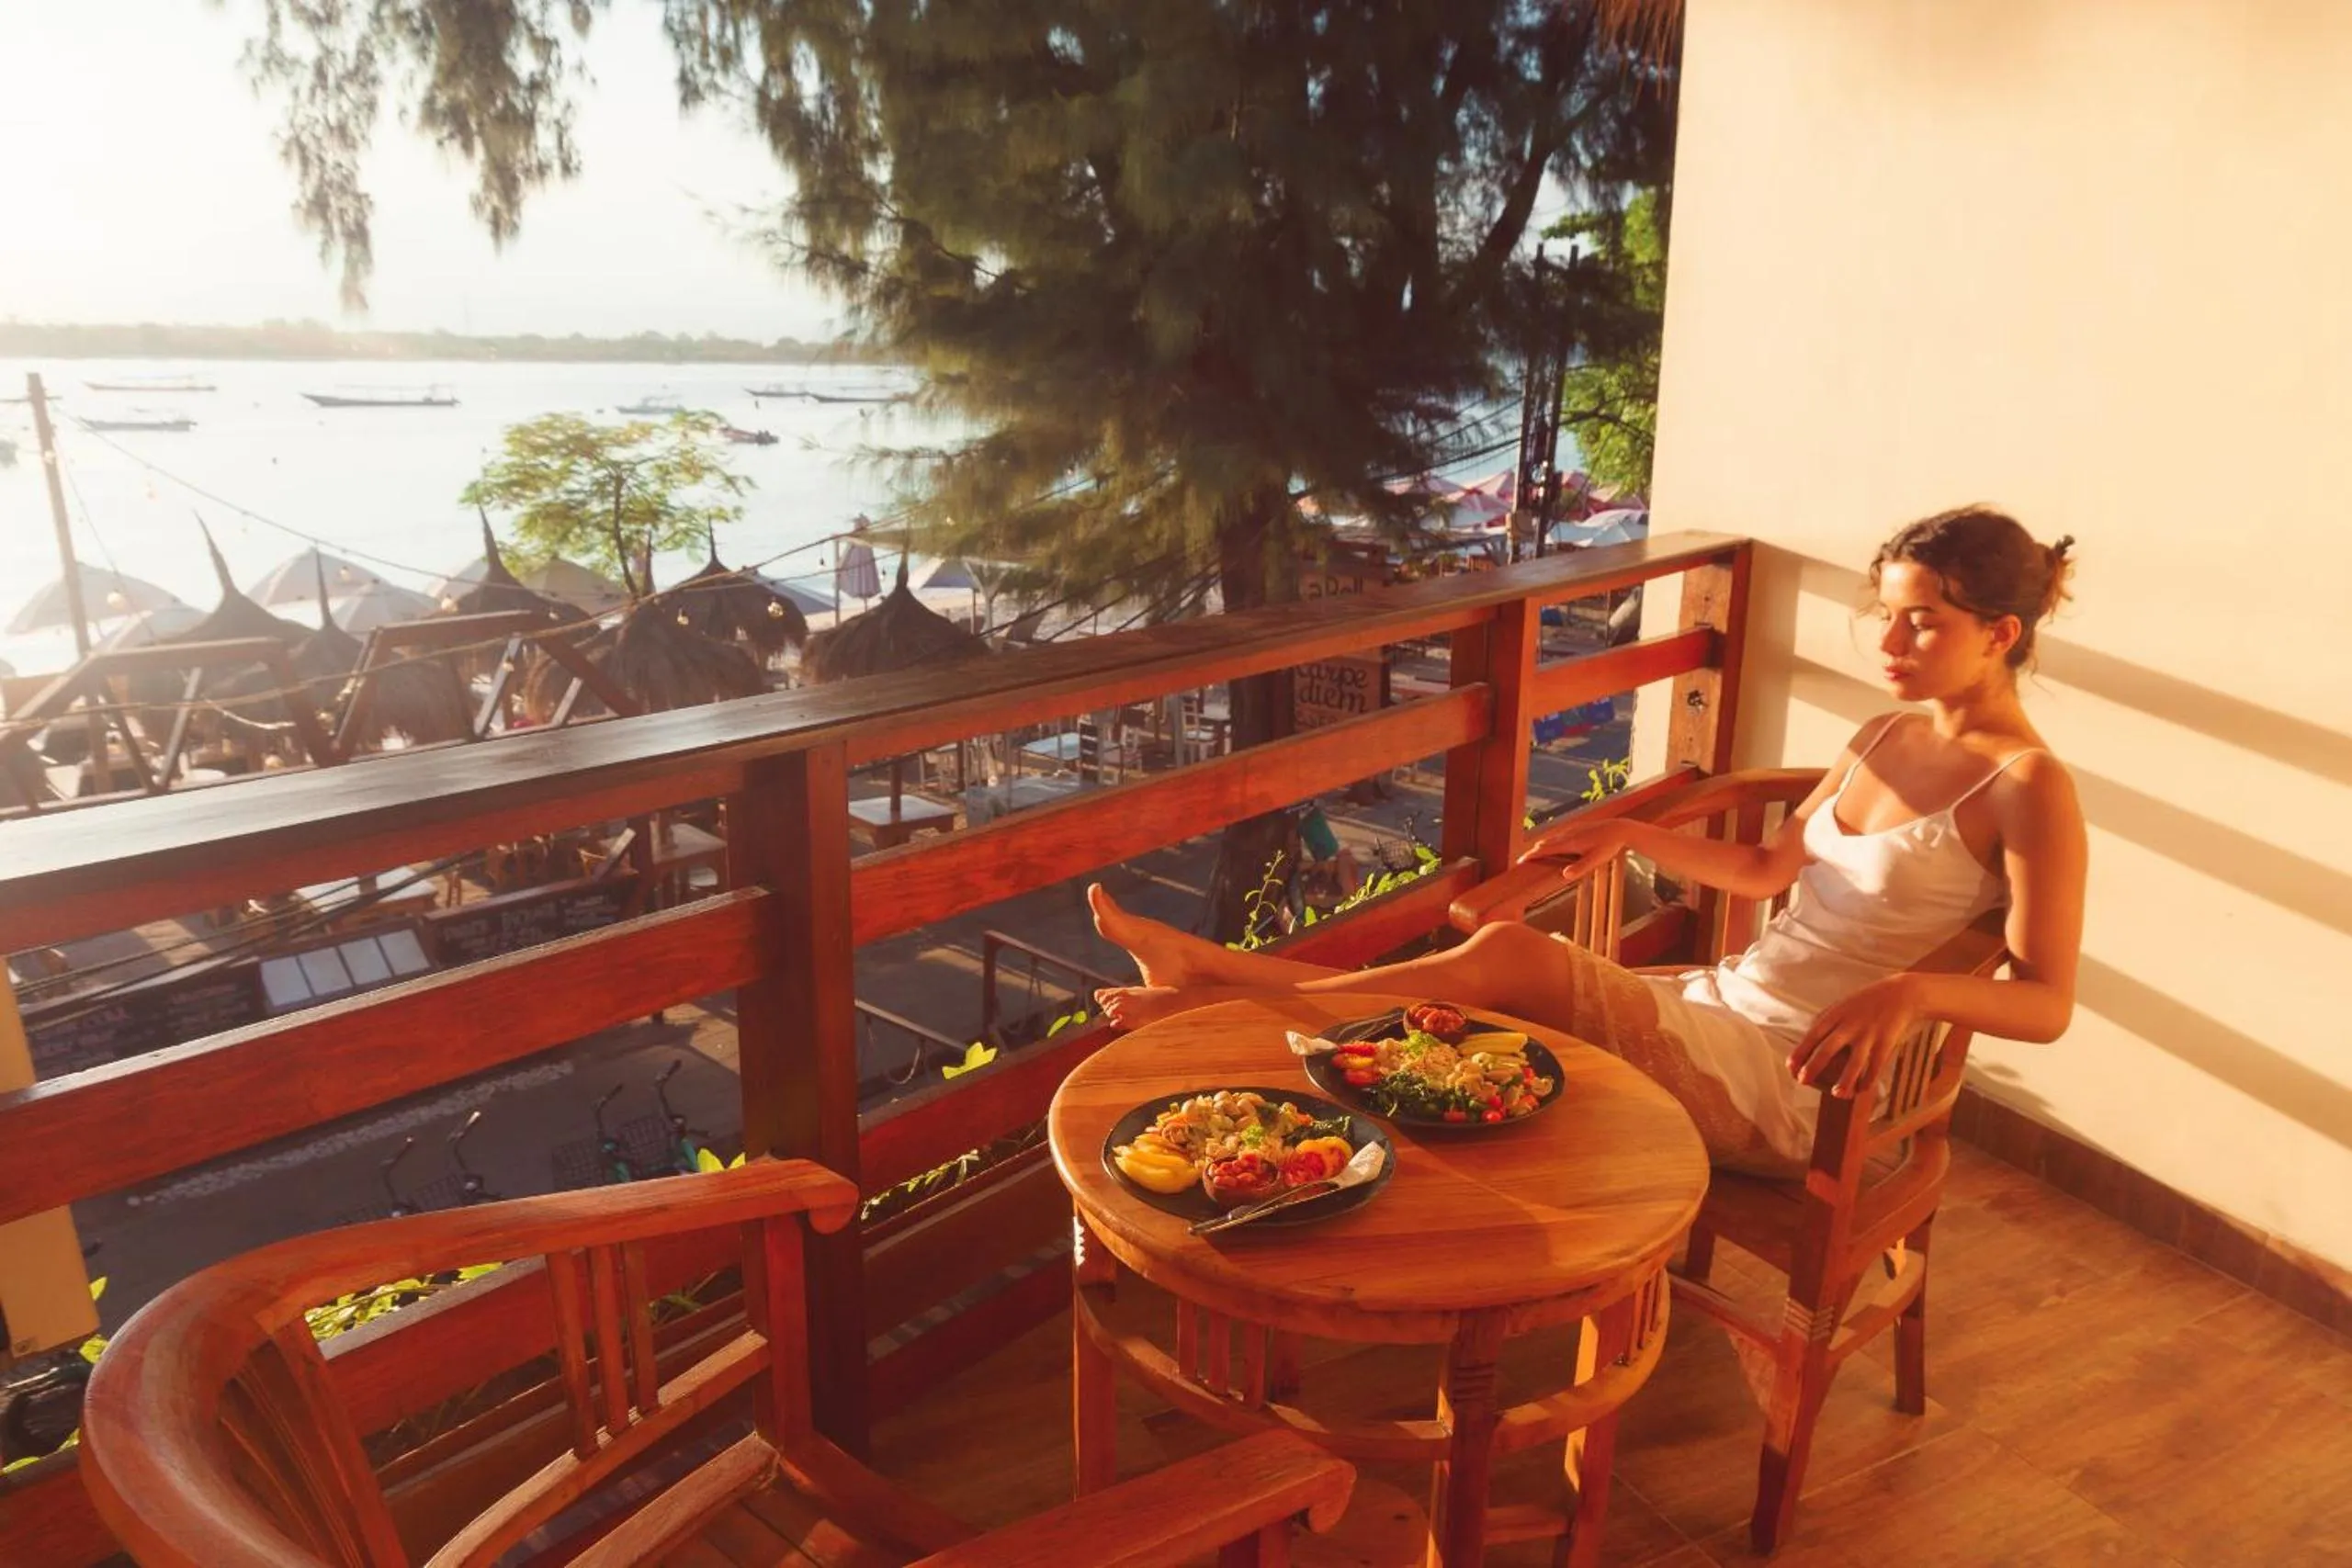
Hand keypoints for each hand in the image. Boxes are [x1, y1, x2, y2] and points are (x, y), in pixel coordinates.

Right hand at [1516, 816, 1631, 872]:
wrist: (1621, 828)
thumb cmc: (1609, 846)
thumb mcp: (1596, 860)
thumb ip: (1581, 868)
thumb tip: (1564, 875)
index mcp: (1569, 843)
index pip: (1545, 850)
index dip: (1532, 855)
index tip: (1520, 860)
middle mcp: (1568, 834)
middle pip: (1547, 842)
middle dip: (1535, 850)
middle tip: (1524, 858)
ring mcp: (1574, 829)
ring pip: (1554, 837)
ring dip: (1544, 844)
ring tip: (1537, 849)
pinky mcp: (1580, 827)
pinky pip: (1562, 833)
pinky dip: (1554, 839)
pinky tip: (1558, 840)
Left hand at [1787, 976, 1924, 1099]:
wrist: (1901, 994)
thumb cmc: (1865, 1003)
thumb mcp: (1841, 1006)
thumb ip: (1825, 1022)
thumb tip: (1807, 1044)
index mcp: (1835, 1015)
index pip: (1813, 1035)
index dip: (1800, 1051)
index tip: (1790, 1067)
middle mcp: (1850, 1025)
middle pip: (1828, 1049)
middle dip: (1813, 1066)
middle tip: (1803, 1081)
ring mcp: (1869, 1034)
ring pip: (1854, 1062)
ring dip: (1845, 1080)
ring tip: (1836, 1094)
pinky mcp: (1886, 1042)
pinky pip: (1876, 1066)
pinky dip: (1868, 1080)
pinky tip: (1861, 1090)